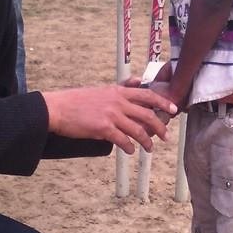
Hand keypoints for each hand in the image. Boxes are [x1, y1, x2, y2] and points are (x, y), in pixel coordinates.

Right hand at [43, 84, 177, 153]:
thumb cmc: (77, 101)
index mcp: (118, 91)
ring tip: (149, 149)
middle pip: (147, 115)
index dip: (163, 103)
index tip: (174, 109)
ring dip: (146, 142)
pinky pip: (123, 140)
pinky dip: (129, 148)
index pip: (147, 95)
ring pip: (138, 130)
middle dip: (160, 127)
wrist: (58, 109)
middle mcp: (118, 102)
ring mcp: (111, 115)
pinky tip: (130, 151)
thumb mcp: (102, 89)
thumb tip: (138, 81)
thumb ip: (122, 87)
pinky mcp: (103, 128)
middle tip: (165, 137)